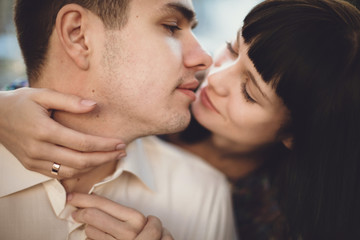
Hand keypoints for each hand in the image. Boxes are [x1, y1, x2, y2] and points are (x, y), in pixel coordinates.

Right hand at [0, 88, 125, 177]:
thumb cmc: (20, 102)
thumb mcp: (42, 94)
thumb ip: (70, 101)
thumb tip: (94, 106)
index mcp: (44, 131)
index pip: (83, 143)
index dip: (104, 145)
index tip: (120, 143)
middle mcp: (39, 150)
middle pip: (80, 161)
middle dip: (105, 158)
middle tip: (122, 152)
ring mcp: (34, 161)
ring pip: (71, 172)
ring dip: (94, 167)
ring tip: (110, 157)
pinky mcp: (32, 166)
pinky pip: (59, 175)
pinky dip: (77, 171)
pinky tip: (90, 163)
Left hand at [68, 193, 173, 239]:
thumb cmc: (146, 235)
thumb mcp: (138, 221)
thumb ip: (119, 212)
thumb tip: (91, 199)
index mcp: (136, 218)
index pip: (103, 203)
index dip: (84, 198)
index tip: (72, 197)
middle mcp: (128, 232)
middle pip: (92, 215)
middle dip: (79, 211)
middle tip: (73, 210)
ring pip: (90, 230)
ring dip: (87, 227)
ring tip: (90, 226)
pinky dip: (90, 237)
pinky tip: (93, 236)